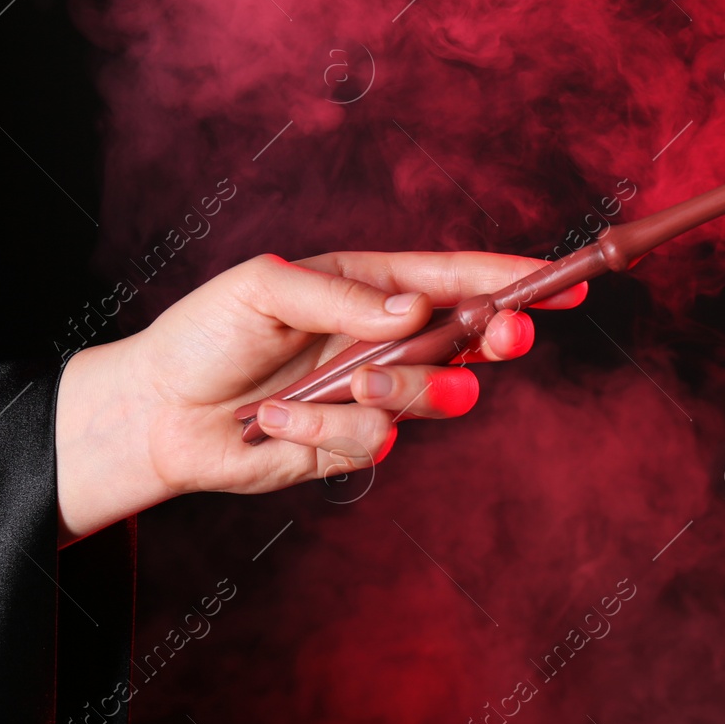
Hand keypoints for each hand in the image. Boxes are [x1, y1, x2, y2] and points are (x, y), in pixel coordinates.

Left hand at [52, 252, 586, 544]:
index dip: (515, 281)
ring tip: (348, 386)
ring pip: (436, 396)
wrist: (160, 413)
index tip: (565, 283)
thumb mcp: (264, 291)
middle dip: (496, 339)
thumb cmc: (207, 334)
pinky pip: (374, 444)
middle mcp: (385, 339)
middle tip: (504, 338)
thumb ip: (343, 298)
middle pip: (473, 340)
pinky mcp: (353, 444)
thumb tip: (414, 311)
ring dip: (401, 391)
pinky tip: (278, 422)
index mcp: (372, 287)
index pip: (458, 279)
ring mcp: (375, 394)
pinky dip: (326, 432)